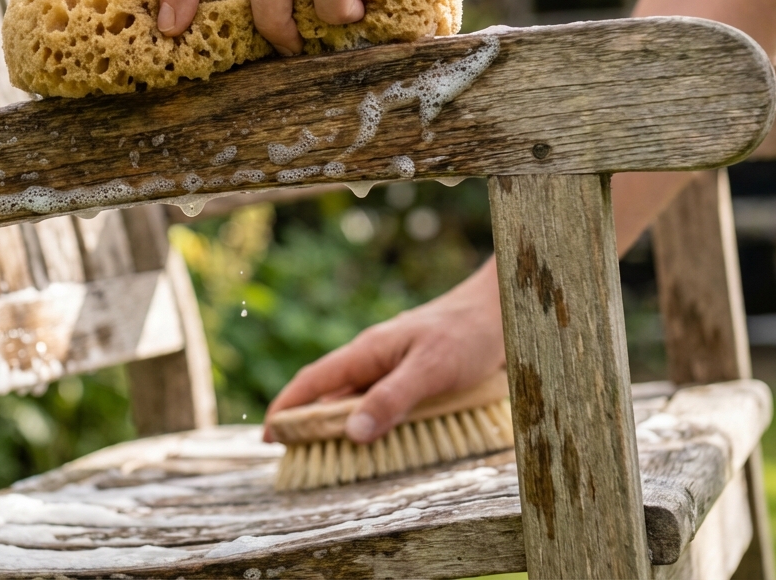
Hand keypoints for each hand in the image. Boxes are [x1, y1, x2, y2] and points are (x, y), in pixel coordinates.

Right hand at [263, 260, 505, 443]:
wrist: (505, 311)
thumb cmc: (467, 333)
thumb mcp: (431, 369)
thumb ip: (392, 399)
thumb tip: (352, 434)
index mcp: (367, 352)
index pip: (314, 381)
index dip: (288, 408)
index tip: (269, 436)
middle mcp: (375, 361)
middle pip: (331, 397)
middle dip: (311, 428)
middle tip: (299, 463)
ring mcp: (394, 369)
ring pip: (358, 404)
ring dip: (345, 431)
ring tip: (334, 464)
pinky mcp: (414, 379)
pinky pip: (383, 406)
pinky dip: (374, 427)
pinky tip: (380, 446)